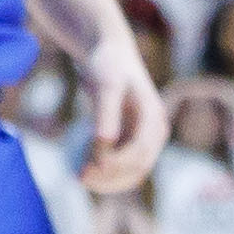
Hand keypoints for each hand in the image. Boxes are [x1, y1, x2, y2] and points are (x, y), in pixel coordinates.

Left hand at [77, 39, 167, 198]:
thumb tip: (106, 144)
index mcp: (154, 119)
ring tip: (79, 178)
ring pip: (131, 170)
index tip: (90, 167)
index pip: (140, 152)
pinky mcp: (132, 139)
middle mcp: (154, 132)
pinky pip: (121, 162)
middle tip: (79, 177)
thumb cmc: (108, 66)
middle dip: (111, 177)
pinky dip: (105, 169)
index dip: (117, 164)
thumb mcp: (106, 86)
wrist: (110, 53)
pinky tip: (82, 168)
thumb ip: (106, 115)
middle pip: (137, 166)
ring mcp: (145, 137)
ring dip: (108, 179)